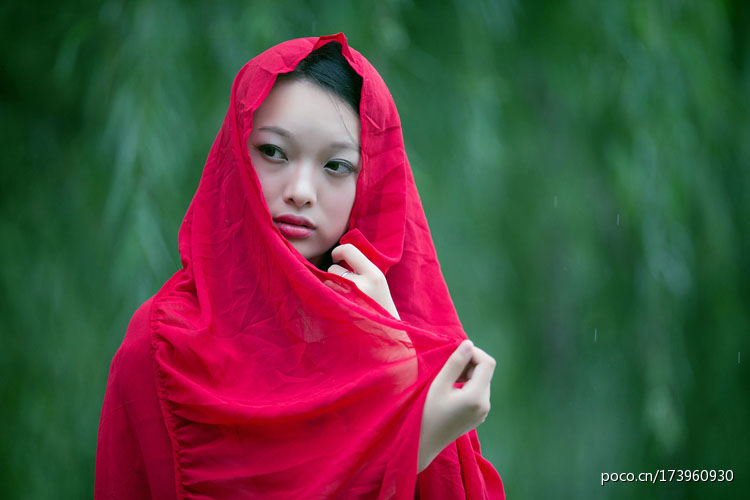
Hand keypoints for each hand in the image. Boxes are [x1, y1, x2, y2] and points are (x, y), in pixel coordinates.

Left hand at [328, 244, 399, 319]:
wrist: (385, 333)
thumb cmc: (378, 305)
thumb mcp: (377, 280)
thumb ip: (360, 266)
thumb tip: (338, 252)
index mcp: (374, 275)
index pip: (348, 250)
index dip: (338, 252)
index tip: (337, 259)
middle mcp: (362, 285)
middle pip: (333, 268)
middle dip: (334, 273)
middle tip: (343, 282)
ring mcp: (349, 300)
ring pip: (326, 282)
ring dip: (330, 287)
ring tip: (344, 297)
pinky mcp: (339, 311)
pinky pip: (324, 296)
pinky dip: (327, 297)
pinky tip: (338, 305)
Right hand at [418, 340, 495, 471]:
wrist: (424, 443)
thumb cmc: (426, 413)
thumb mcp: (438, 385)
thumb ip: (455, 363)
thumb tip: (469, 343)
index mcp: (477, 397)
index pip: (487, 363)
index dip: (474, 353)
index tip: (455, 353)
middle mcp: (485, 405)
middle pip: (485, 372)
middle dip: (469, 364)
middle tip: (447, 367)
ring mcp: (483, 412)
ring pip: (482, 381)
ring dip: (467, 374)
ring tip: (448, 379)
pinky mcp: (478, 416)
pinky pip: (478, 392)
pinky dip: (467, 385)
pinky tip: (451, 390)